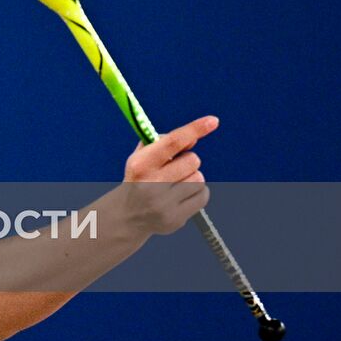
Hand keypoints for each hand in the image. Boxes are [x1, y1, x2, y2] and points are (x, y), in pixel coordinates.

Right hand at [117, 116, 217, 235]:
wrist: (128, 215)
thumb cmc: (139, 178)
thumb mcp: (142, 157)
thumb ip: (164, 143)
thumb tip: (192, 138)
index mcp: (141, 164)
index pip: (172, 142)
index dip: (194, 129)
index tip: (213, 121)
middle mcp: (152, 184)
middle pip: (192, 160)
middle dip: (188, 160)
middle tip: (175, 167)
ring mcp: (164, 204)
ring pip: (199, 179)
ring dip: (192, 177)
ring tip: (177, 183)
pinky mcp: (176, 219)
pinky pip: (203, 196)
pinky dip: (197, 193)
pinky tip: (182, 195)